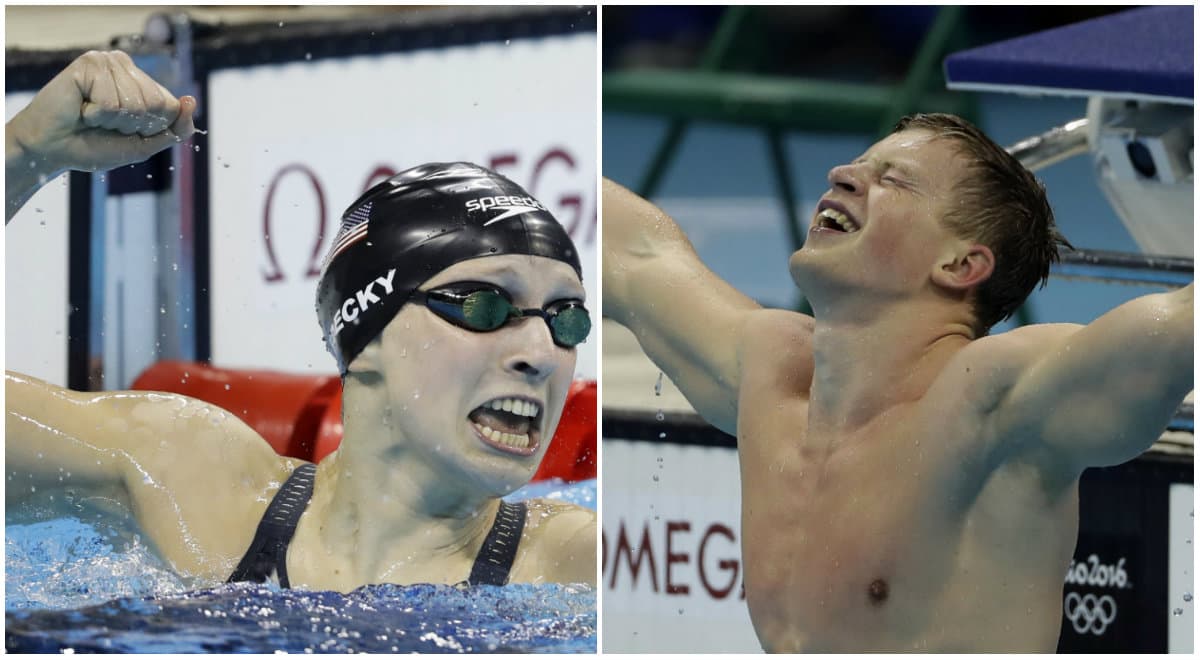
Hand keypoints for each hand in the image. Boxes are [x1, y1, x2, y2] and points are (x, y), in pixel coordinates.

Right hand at [8, 50, 195, 175]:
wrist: (53, 150)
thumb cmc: (95, 146)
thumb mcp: (144, 145)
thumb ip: (174, 129)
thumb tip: (191, 100)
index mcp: (144, 84)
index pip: (172, 107)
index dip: (151, 128)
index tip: (126, 130)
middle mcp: (128, 68)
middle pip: (156, 104)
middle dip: (132, 124)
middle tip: (105, 123)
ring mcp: (109, 62)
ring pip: (135, 103)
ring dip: (112, 120)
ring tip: (92, 115)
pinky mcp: (90, 63)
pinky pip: (110, 102)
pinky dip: (95, 114)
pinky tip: (81, 108)